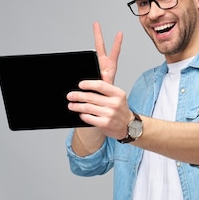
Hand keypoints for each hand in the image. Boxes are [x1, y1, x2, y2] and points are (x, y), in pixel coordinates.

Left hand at [66, 22, 132, 138]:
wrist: (128, 126)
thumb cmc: (120, 109)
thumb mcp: (118, 96)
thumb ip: (108, 86)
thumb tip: (102, 73)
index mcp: (118, 94)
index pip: (100, 85)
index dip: (88, 84)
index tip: (80, 85)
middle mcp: (115, 103)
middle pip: (91, 97)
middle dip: (78, 96)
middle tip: (70, 95)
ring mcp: (110, 114)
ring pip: (88, 108)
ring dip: (77, 106)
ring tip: (71, 105)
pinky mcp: (105, 124)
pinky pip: (89, 118)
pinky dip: (83, 115)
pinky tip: (80, 113)